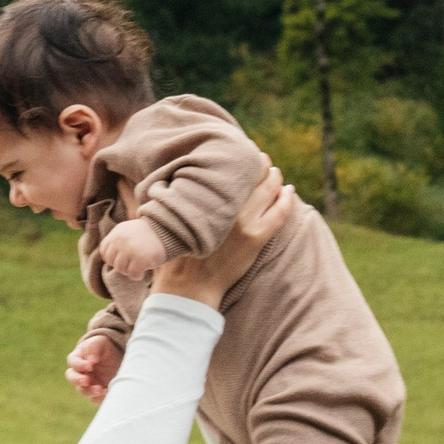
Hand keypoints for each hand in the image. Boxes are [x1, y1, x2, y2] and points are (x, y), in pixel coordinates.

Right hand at [65, 333, 122, 402]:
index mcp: (77, 358)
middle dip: (78, 380)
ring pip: (82, 390)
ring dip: (89, 391)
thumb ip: (93, 348)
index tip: (90, 366)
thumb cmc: (104, 347)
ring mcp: (87, 384)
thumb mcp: (100, 342)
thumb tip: (91, 360)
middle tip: (86, 380)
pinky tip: (107, 393)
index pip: (73, 362)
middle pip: (72, 378)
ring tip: (100, 389)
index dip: (80, 365)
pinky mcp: (96, 393)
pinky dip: (99, 398)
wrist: (117, 357)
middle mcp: (79, 372)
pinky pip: (94, 399)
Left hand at [96, 218, 172, 279]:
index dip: (112, 258)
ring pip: (121, 269)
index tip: (123, 258)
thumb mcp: (129, 231)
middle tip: (134, 262)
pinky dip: (137, 275)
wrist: (168, 232)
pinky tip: (143, 270)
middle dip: (122, 265)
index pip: (104, 251)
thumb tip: (106, 258)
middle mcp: (121, 239)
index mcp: (117, 232)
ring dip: (130, 271)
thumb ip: (117, 241)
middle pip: (112, 262)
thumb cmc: (148, 236)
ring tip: (139, 265)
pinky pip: (133, 274)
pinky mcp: (141, 259)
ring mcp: (130, 249)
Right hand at [152, 165, 294, 308]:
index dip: (235, 159)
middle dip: (257, 164)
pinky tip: (288, 191)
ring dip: (273, 178)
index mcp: (203, 200)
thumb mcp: (163, 223)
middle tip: (258, 159)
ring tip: (274, 173)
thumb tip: (155, 184)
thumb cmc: (173, 257)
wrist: (188, 288)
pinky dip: (286, 199)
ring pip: (268, 189)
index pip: (225, 169)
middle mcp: (225, 208)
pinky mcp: (256, 239)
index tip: (236, 154)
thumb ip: (166, 202)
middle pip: (250, 174)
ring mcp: (244, 223)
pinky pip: (280, 212)